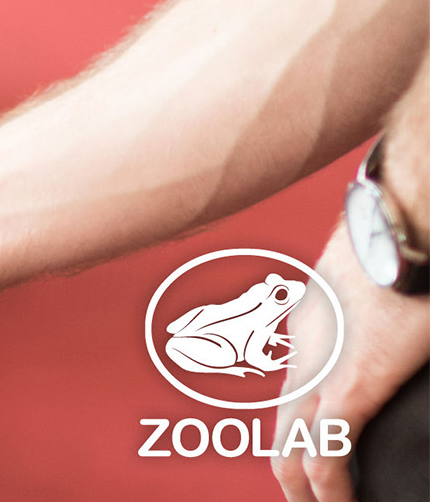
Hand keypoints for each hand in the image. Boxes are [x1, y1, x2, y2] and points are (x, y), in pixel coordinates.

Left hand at [273, 226, 429, 500]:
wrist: (403, 211)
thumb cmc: (402, 234)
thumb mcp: (379, 278)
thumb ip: (379, 312)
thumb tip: (396, 324)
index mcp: (310, 322)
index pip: (294, 388)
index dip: (299, 429)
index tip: (311, 457)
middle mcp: (303, 349)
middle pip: (281, 425)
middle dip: (291, 472)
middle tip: (310, 499)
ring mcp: (322, 367)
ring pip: (291, 446)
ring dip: (304, 488)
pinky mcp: (353, 382)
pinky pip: (329, 450)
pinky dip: (331, 488)